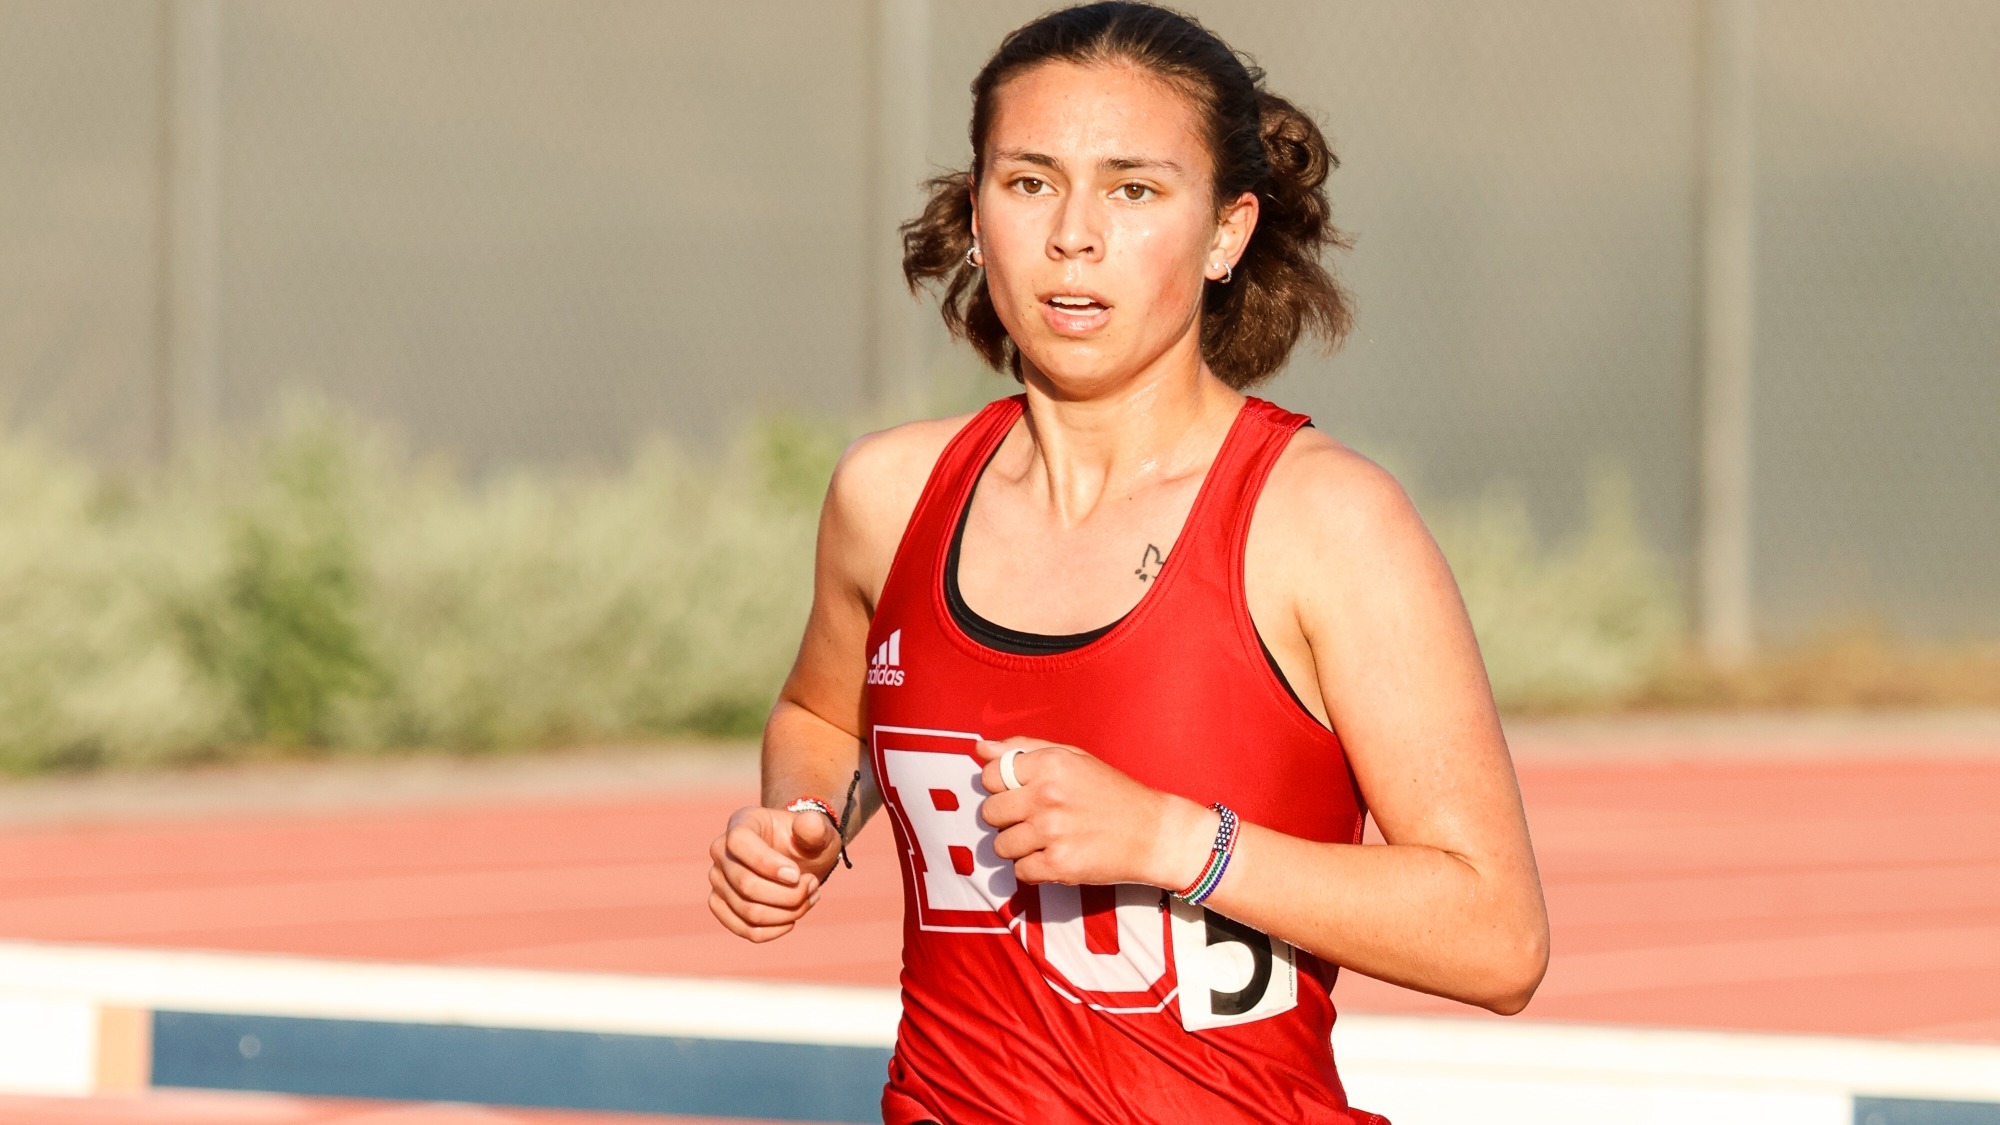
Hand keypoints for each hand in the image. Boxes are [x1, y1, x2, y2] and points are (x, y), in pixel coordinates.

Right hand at [707, 804, 841, 941]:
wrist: (800, 859)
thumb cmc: (807, 841)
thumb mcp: (819, 831)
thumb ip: (816, 828)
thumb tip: (810, 824)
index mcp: (742, 823)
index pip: (739, 843)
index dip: (768, 864)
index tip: (797, 874)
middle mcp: (721, 851)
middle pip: (746, 885)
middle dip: (789, 893)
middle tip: (813, 885)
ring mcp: (718, 880)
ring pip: (749, 911)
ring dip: (788, 912)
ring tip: (809, 897)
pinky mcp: (721, 906)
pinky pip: (746, 930)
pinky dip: (775, 930)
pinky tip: (792, 918)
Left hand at [975, 736, 1210, 888]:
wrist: (1154, 833)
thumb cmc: (1111, 792)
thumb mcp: (1073, 758)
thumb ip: (1024, 750)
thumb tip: (981, 749)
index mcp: (1050, 763)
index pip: (989, 776)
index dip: (1001, 787)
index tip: (1021, 794)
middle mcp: (1047, 795)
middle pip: (990, 813)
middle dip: (1007, 819)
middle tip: (1035, 819)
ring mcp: (1052, 832)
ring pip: (1001, 846)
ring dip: (1020, 846)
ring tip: (1048, 840)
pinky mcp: (1059, 865)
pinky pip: (1020, 872)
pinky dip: (1034, 869)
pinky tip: (1056, 857)